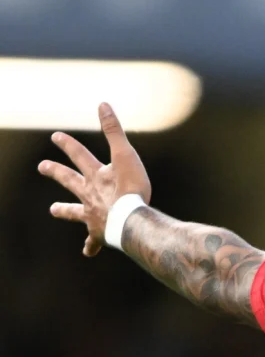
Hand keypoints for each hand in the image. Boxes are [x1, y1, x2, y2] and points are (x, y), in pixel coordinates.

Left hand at [38, 103, 151, 255]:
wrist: (130, 221)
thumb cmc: (132, 189)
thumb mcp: (125, 155)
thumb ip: (114, 130)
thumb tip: (102, 104)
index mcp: (96, 176)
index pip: (79, 155)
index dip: (68, 144)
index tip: (55, 137)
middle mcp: (89, 194)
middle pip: (69, 181)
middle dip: (56, 173)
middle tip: (42, 167)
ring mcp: (92, 214)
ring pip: (75, 212)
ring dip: (65, 211)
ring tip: (53, 210)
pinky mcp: (100, 233)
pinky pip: (93, 241)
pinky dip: (90, 245)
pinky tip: (87, 252)